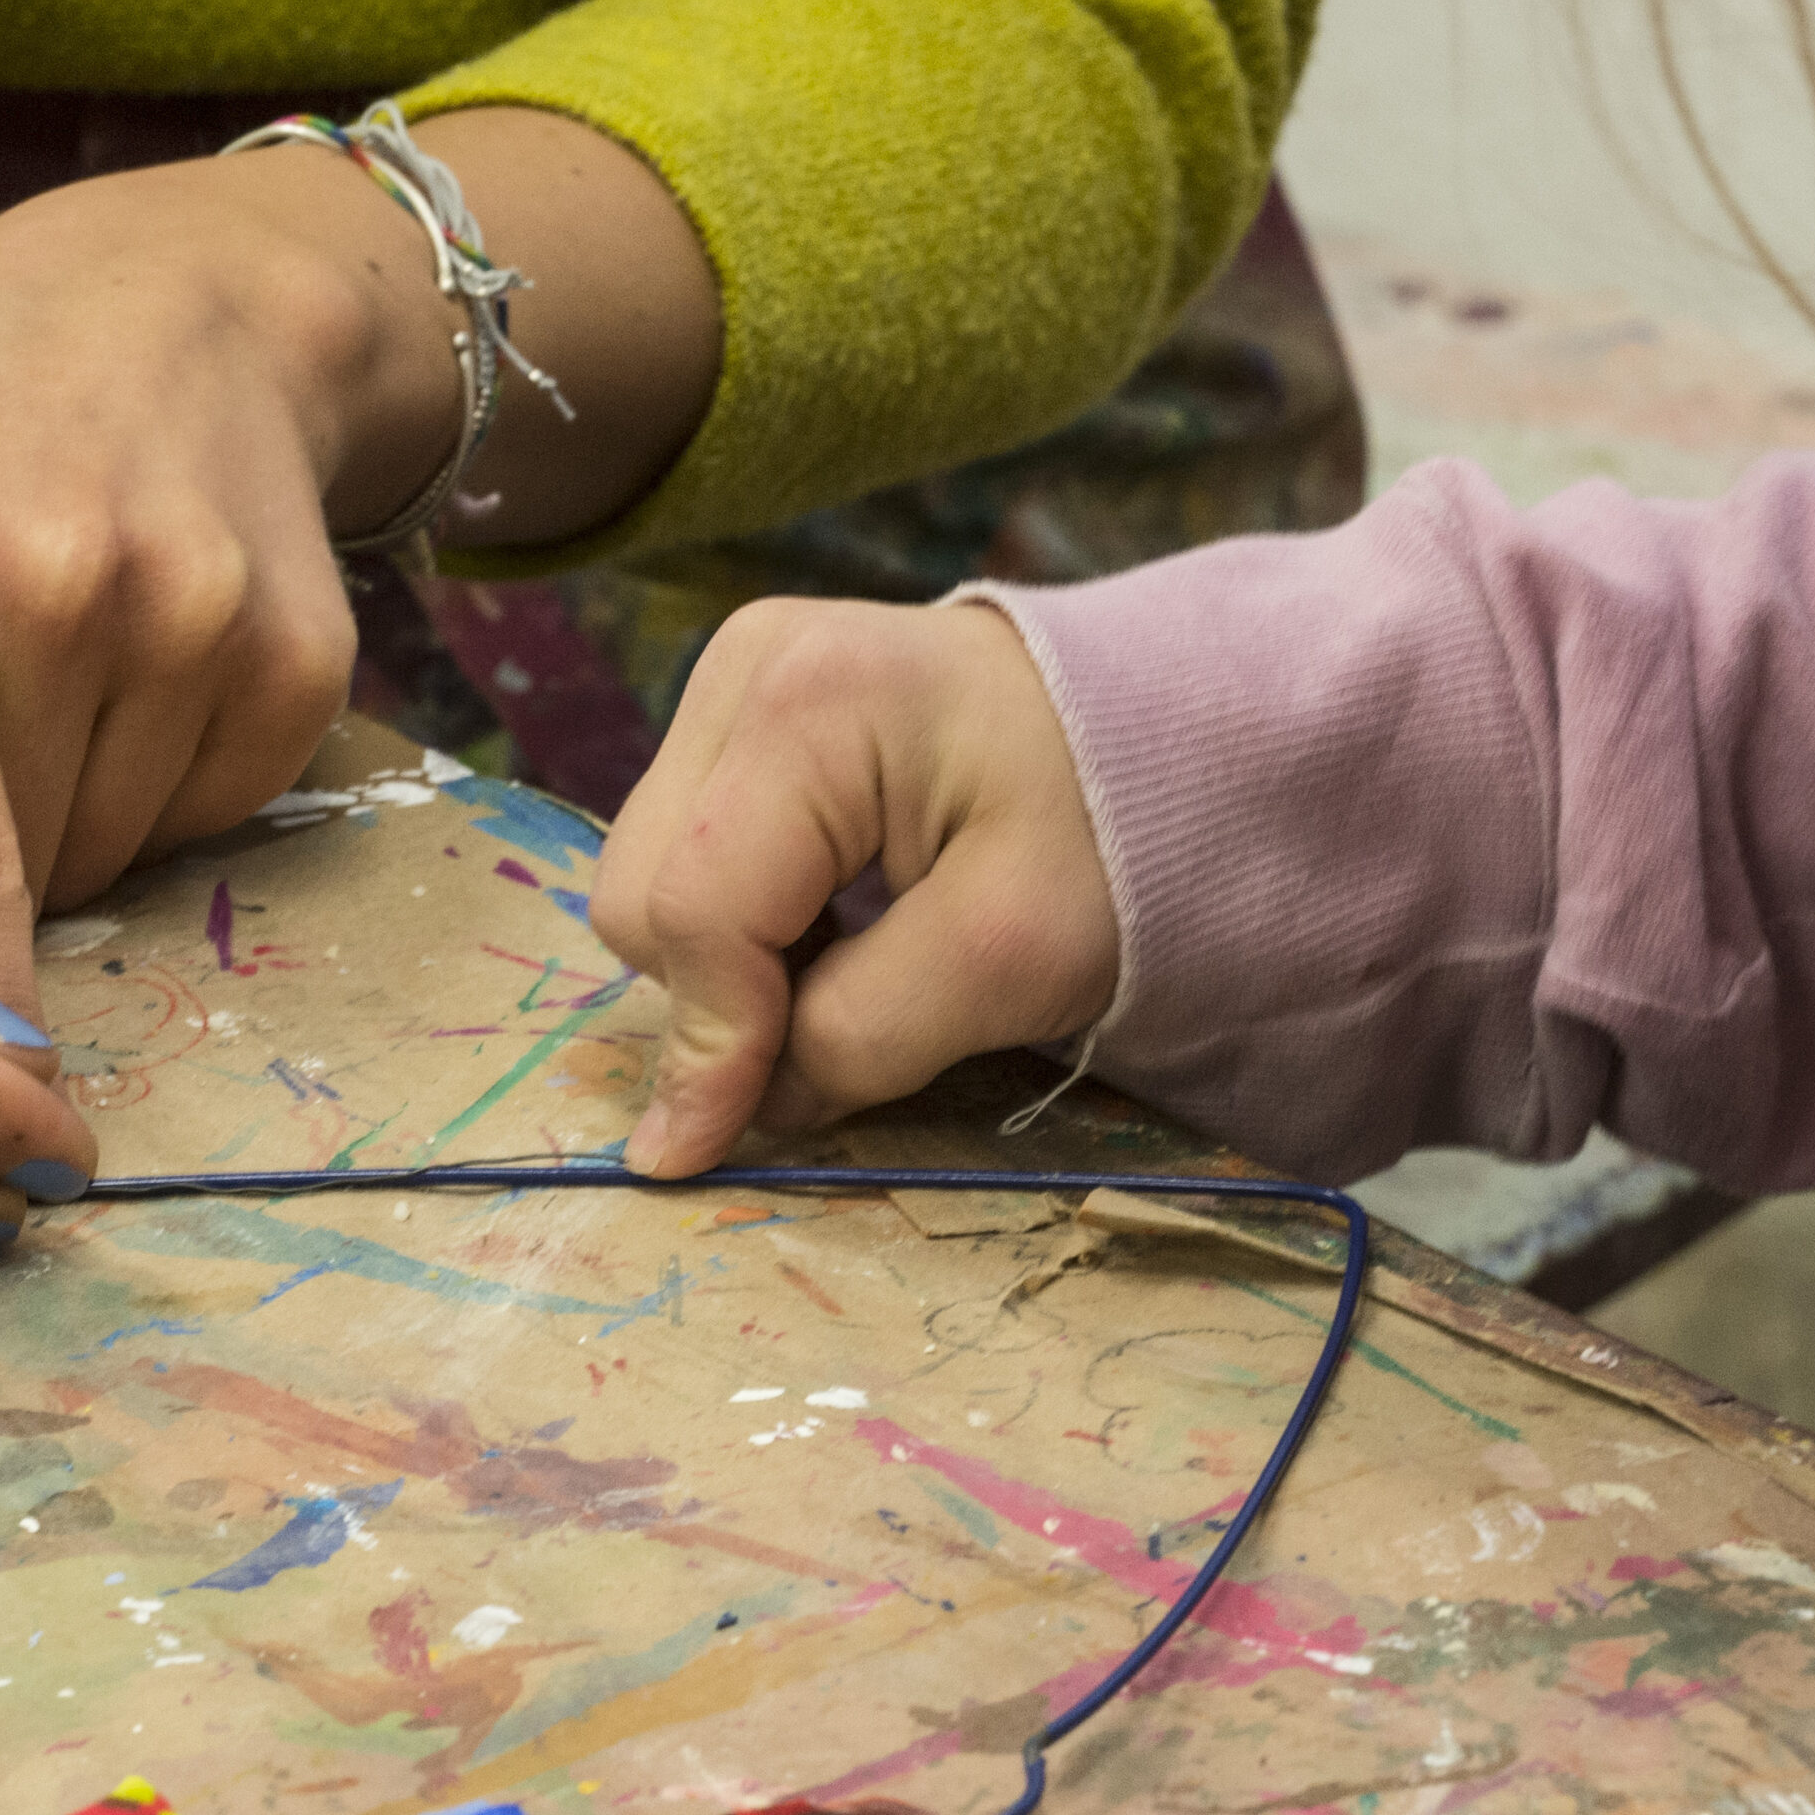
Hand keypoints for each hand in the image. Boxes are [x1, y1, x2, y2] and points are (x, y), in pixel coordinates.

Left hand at [0, 155, 424, 1015]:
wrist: (160, 316)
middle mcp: (55, 588)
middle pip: (16, 880)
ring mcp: (195, 619)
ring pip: (119, 861)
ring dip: (65, 846)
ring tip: (35, 717)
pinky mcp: (299, 656)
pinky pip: (214, 817)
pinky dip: (165, 798)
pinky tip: (131, 692)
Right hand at [590, 598, 1118, 1174]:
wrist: (1171, 739)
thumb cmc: (1114, 838)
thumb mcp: (1010, 956)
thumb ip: (858, 1037)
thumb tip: (725, 1117)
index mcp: (808, 702)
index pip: (693, 909)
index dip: (712, 1044)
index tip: (719, 1148)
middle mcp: (747, 667)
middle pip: (642, 894)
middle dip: (724, 992)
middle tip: (848, 1014)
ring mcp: (738, 677)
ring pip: (650, 880)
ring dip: (733, 960)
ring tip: (854, 957)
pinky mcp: (746, 710)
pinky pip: (688, 854)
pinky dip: (747, 920)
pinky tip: (837, 920)